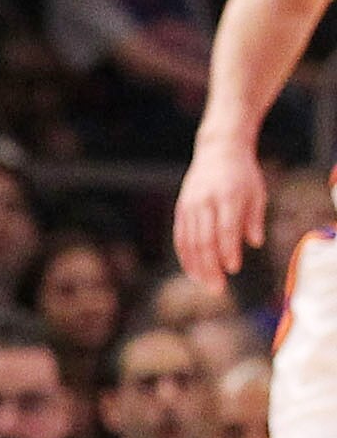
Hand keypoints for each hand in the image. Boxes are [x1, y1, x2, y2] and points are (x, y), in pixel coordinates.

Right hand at [175, 141, 269, 284]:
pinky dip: (186, 256)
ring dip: (196, 266)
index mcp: (227, 196)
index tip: (234, 269)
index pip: (225, 229)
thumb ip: (254, 219)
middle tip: (218, 287)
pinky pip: (180, 237)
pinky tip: (193, 271)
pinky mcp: (181, 209)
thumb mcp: (257, 192)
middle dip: (210, 266)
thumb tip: (254, 244)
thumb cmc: (243, 174)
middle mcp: (204, 202)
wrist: (218, 150)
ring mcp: (190, 205)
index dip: (228, 251)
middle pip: (204, 240)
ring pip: (189, 242)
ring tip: (206, 284)